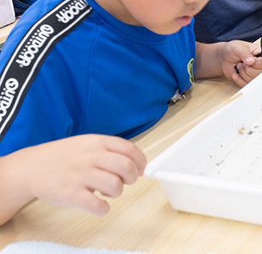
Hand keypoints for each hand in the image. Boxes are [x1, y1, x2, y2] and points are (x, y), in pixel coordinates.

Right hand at [23, 134, 145, 215]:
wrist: (32, 167)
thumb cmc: (63, 156)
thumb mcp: (87, 143)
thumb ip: (108, 150)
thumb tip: (133, 162)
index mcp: (97, 142)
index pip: (129, 149)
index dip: (140, 161)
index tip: (140, 169)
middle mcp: (91, 156)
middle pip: (126, 167)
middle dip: (131, 178)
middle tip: (124, 182)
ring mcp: (81, 175)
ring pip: (115, 186)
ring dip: (117, 192)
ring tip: (107, 192)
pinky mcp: (71, 194)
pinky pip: (97, 206)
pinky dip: (103, 208)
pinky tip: (98, 204)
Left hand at [220, 40, 261, 86]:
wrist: (225, 58)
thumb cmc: (233, 49)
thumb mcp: (238, 47)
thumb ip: (245, 52)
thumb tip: (251, 61)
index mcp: (261, 54)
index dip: (255, 64)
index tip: (246, 60)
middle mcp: (261, 65)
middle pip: (260, 74)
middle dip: (247, 69)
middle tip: (241, 63)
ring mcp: (256, 73)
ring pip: (254, 80)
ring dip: (243, 74)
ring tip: (239, 66)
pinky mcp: (250, 80)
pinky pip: (247, 85)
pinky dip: (239, 80)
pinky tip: (235, 74)